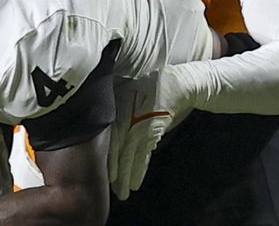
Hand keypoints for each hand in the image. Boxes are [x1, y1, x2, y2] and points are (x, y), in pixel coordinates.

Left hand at [108, 68, 193, 200]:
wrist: (175, 85)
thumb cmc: (148, 86)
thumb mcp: (126, 93)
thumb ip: (116, 110)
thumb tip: (103, 123)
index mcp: (120, 115)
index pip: (111, 143)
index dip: (109, 162)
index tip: (106, 177)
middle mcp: (129, 124)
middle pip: (120, 154)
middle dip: (117, 175)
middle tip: (116, 193)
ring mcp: (142, 130)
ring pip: (132, 158)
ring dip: (129, 176)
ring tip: (125, 192)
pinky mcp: (154, 133)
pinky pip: (145, 155)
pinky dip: (141, 169)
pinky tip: (137, 182)